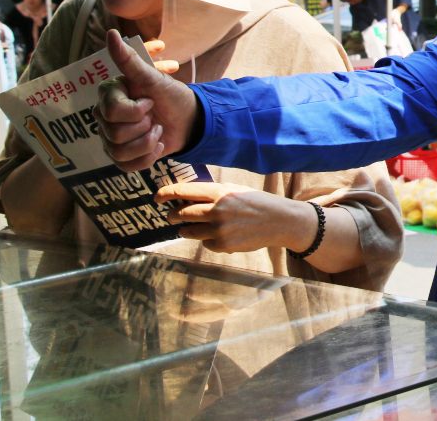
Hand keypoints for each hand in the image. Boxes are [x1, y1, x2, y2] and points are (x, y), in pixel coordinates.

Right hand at [97, 29, 197, 170]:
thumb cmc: (171, 96)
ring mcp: (111, 138)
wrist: (190, 119)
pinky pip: (125, 166)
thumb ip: (130, 60)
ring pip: (119, 151)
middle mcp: (105, 117)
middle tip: (155, 117)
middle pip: (114, 133)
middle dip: (144, 126)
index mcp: (109, 96)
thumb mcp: (153, 78)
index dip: (137, 110)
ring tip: (158, 131)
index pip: (112, 111)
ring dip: (148, 143)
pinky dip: (148, 157)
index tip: (150, 101)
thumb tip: (111, 34)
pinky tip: (157, 145)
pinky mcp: (121, 156)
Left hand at [157, 181, 308, 253]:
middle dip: (173, 216)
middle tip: (171, 216)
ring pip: (189, 231)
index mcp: (220, 192)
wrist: (280, 221)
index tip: (156, 198)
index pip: (185, 192)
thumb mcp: (236, 190)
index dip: (167, 194)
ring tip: (190, 228)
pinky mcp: (223, 245)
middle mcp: (217, 210)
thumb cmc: (257, 203)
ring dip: (186, 229)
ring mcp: (219, 229)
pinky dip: (207, 240)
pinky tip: (219, 235)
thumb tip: (186, 197)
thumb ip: (213, 193)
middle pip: (182, 214)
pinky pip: (205, 243)